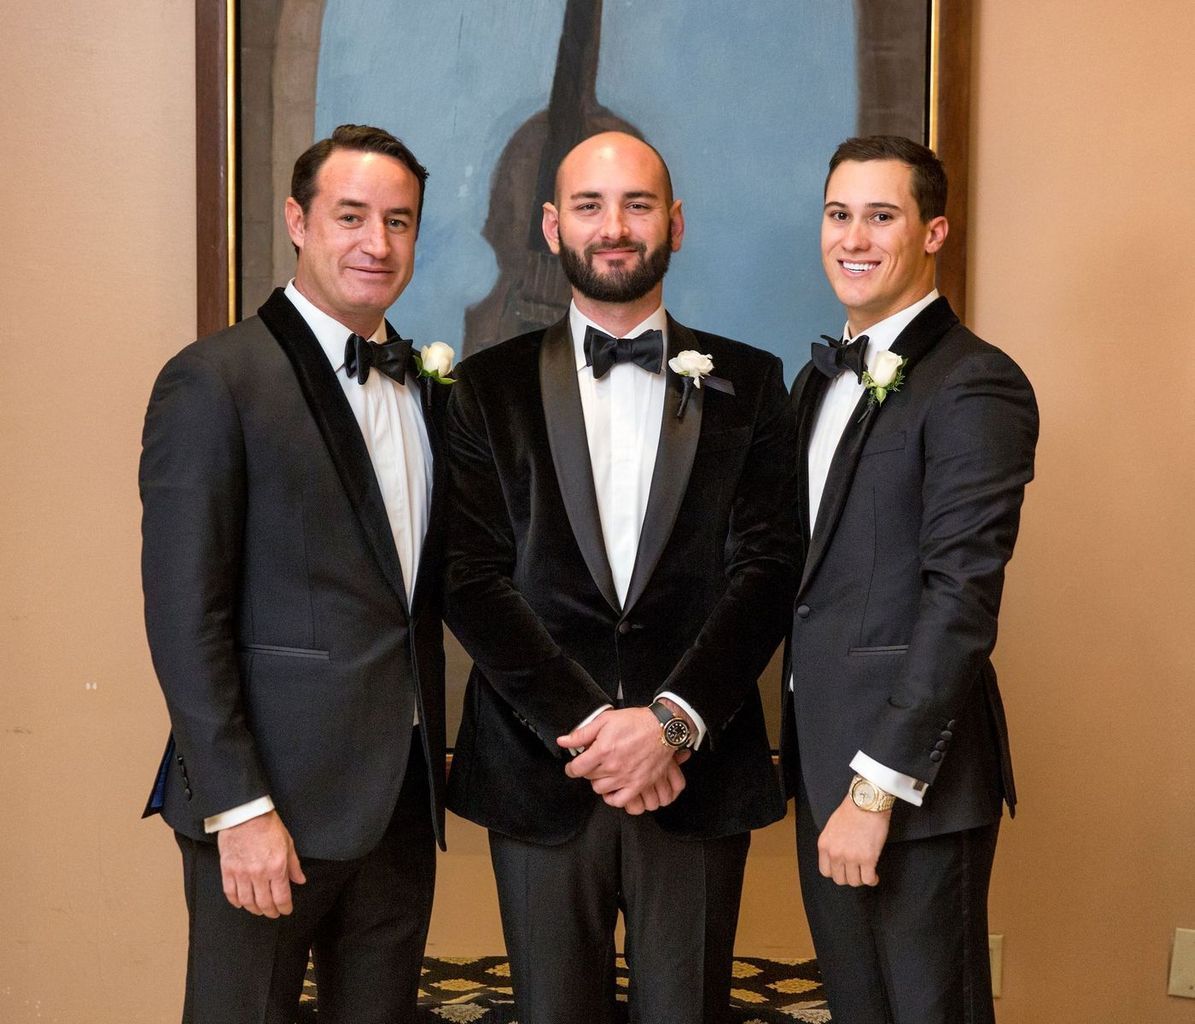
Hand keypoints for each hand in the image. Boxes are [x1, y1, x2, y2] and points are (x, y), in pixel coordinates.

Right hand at [217, 810, 305, 916]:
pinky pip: (230, 893)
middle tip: (273, 913)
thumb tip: (300, 880)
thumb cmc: (268, 825)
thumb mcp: (288, 843)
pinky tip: (241, 903)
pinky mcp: (227, 870)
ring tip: (258, 910)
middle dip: (270, 912)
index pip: (281, 897)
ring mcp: (241, 873)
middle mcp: (259, 873)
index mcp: (277, 867)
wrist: (245, 814)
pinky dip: (236, 902)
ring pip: (247, 901)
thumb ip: (294, 865)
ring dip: (254, 909)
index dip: (285, 908)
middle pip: (264, 903)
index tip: (286, 910)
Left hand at [556, 708, 684, 810]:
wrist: (662, 729)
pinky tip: (613, 788)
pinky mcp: (638, 785)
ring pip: (601, 789)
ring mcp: (626, 778)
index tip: (572, 767)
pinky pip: (619, 801)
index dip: (571, 768)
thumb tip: (563, 741)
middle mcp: (613, 767)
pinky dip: (613, 797)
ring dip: (599, 781)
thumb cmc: (636, 722)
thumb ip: (582, 734)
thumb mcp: (605, 720)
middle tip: (594, 763)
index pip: (577, 768)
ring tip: (604, 772)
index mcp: (603, 750)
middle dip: (588, 770)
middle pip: (589, 778)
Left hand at [817, 794, 890, 886]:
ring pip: (854, 882)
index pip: (825, 871)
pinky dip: (873, 880)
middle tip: (857, 872)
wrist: (866, 802)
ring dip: (861, 879)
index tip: (844, 870)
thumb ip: (832, 844)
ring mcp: (851, 857)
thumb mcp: (832, 827)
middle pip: (840, 879)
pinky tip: (874, 875)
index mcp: (824, 845)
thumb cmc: (852, 810)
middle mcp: (835, 853)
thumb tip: (837, 857)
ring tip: (866, 873)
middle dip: (849, 877)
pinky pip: (868, 880)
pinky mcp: (868, 858)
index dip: (837, 872)